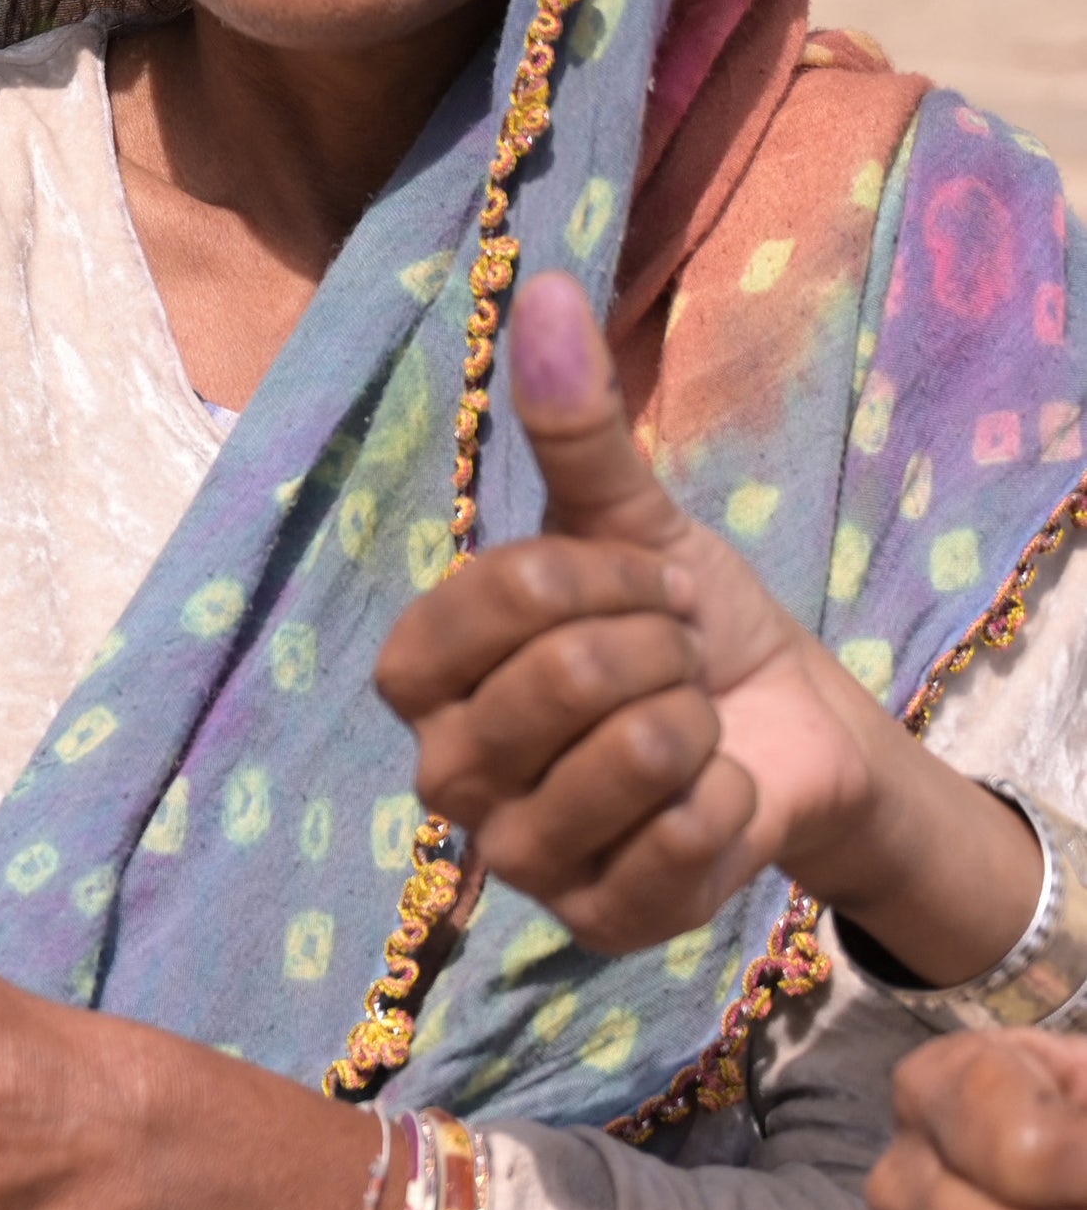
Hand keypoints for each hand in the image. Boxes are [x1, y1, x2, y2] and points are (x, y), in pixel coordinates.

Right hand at [376, 271, 1030, 971]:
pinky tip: (718, 797)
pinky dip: (730, 802)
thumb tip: (544, 286)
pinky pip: (679, 840)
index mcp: (422, 674)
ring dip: (697, 724)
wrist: (788, 732)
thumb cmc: (686, 625)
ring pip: (624, 759)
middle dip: (661, 651)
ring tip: (692, 727)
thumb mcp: (632, 521)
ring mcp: (513, 856)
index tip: (642, 582)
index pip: (492, 601)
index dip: (594, 581)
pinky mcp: (594, 923)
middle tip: (674, 662)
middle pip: (560, 680)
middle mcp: (442, 772)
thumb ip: (573, 425)